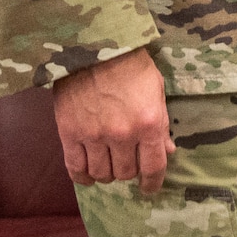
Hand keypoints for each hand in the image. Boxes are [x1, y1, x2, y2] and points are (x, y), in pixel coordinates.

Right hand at [51, 48, 172, 193]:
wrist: (94, 48)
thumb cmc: (131, 66)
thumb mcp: (156, 91)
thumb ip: (162, 123)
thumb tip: (167, 151)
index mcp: (149, 123)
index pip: (154, 166)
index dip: (153, 182)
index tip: (150, 188)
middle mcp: (123, 134)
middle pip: (126, 173)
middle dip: (129, 172)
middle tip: (127, 162)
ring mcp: (94, 136)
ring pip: (102, 174)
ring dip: (107, 174)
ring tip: (109, 163)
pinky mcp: (69, 134)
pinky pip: (75, 168)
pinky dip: (83, 177)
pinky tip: (88, 174)